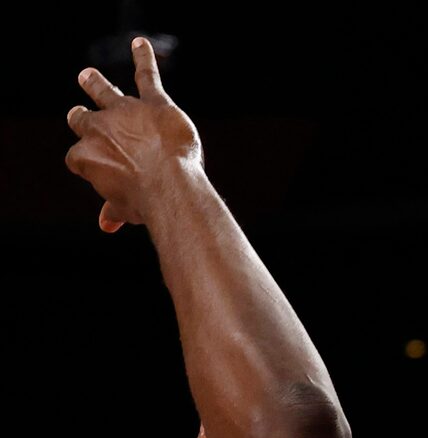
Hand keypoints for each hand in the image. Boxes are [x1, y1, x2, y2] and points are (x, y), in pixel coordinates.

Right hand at [63, 39, 198, 233]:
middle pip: (81, 118)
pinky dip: (144, 58)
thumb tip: (106, 225)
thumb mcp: (126, 208)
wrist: (169, 186)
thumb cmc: (146, 202)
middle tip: (79, 112)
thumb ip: (115, 209)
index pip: (78, 155)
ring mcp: (124, 113)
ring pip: (103, 92)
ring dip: (94, 83)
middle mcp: (98, 129)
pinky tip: (142, 44)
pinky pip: (147, 75)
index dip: (91, 163)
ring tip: (88, 76)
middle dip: (81, 117)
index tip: (103, 171)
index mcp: (85, 156)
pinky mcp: (153, 103)